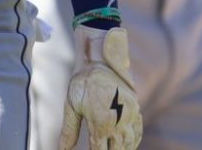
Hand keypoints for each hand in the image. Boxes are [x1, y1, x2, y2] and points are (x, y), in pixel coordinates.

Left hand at [59, 27, 142, 149]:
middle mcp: (118, 123)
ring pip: (130, 143)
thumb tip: (63, 149)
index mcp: (101, 123)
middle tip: (103, 148)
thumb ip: (69, 131)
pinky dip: (134, 141)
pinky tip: (127, 143)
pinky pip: (138, 131)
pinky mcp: (136, 110)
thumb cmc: (83, 83)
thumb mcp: (72, 106)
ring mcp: (130, 117)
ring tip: (114, 149)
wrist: (101, 61)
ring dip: (122, 149)